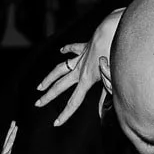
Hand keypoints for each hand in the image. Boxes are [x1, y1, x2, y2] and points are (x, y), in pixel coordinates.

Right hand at [34, 7, 122, 125]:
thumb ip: (106, 96)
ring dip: (50, 78)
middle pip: (60, 86)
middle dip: (49, 96)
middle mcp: (80, 69)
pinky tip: (61, 51)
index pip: (74, 101)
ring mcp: (81, 57)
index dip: (65, 114)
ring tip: (40, 86)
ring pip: (60, 69)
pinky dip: (67, 50)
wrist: (113, 30)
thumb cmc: (116, 54)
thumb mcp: (112, 77)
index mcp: (87, 79)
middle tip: (38, 104)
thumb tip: (103, 114)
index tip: (56, 123)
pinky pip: (74, 49)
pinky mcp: (85, 47)